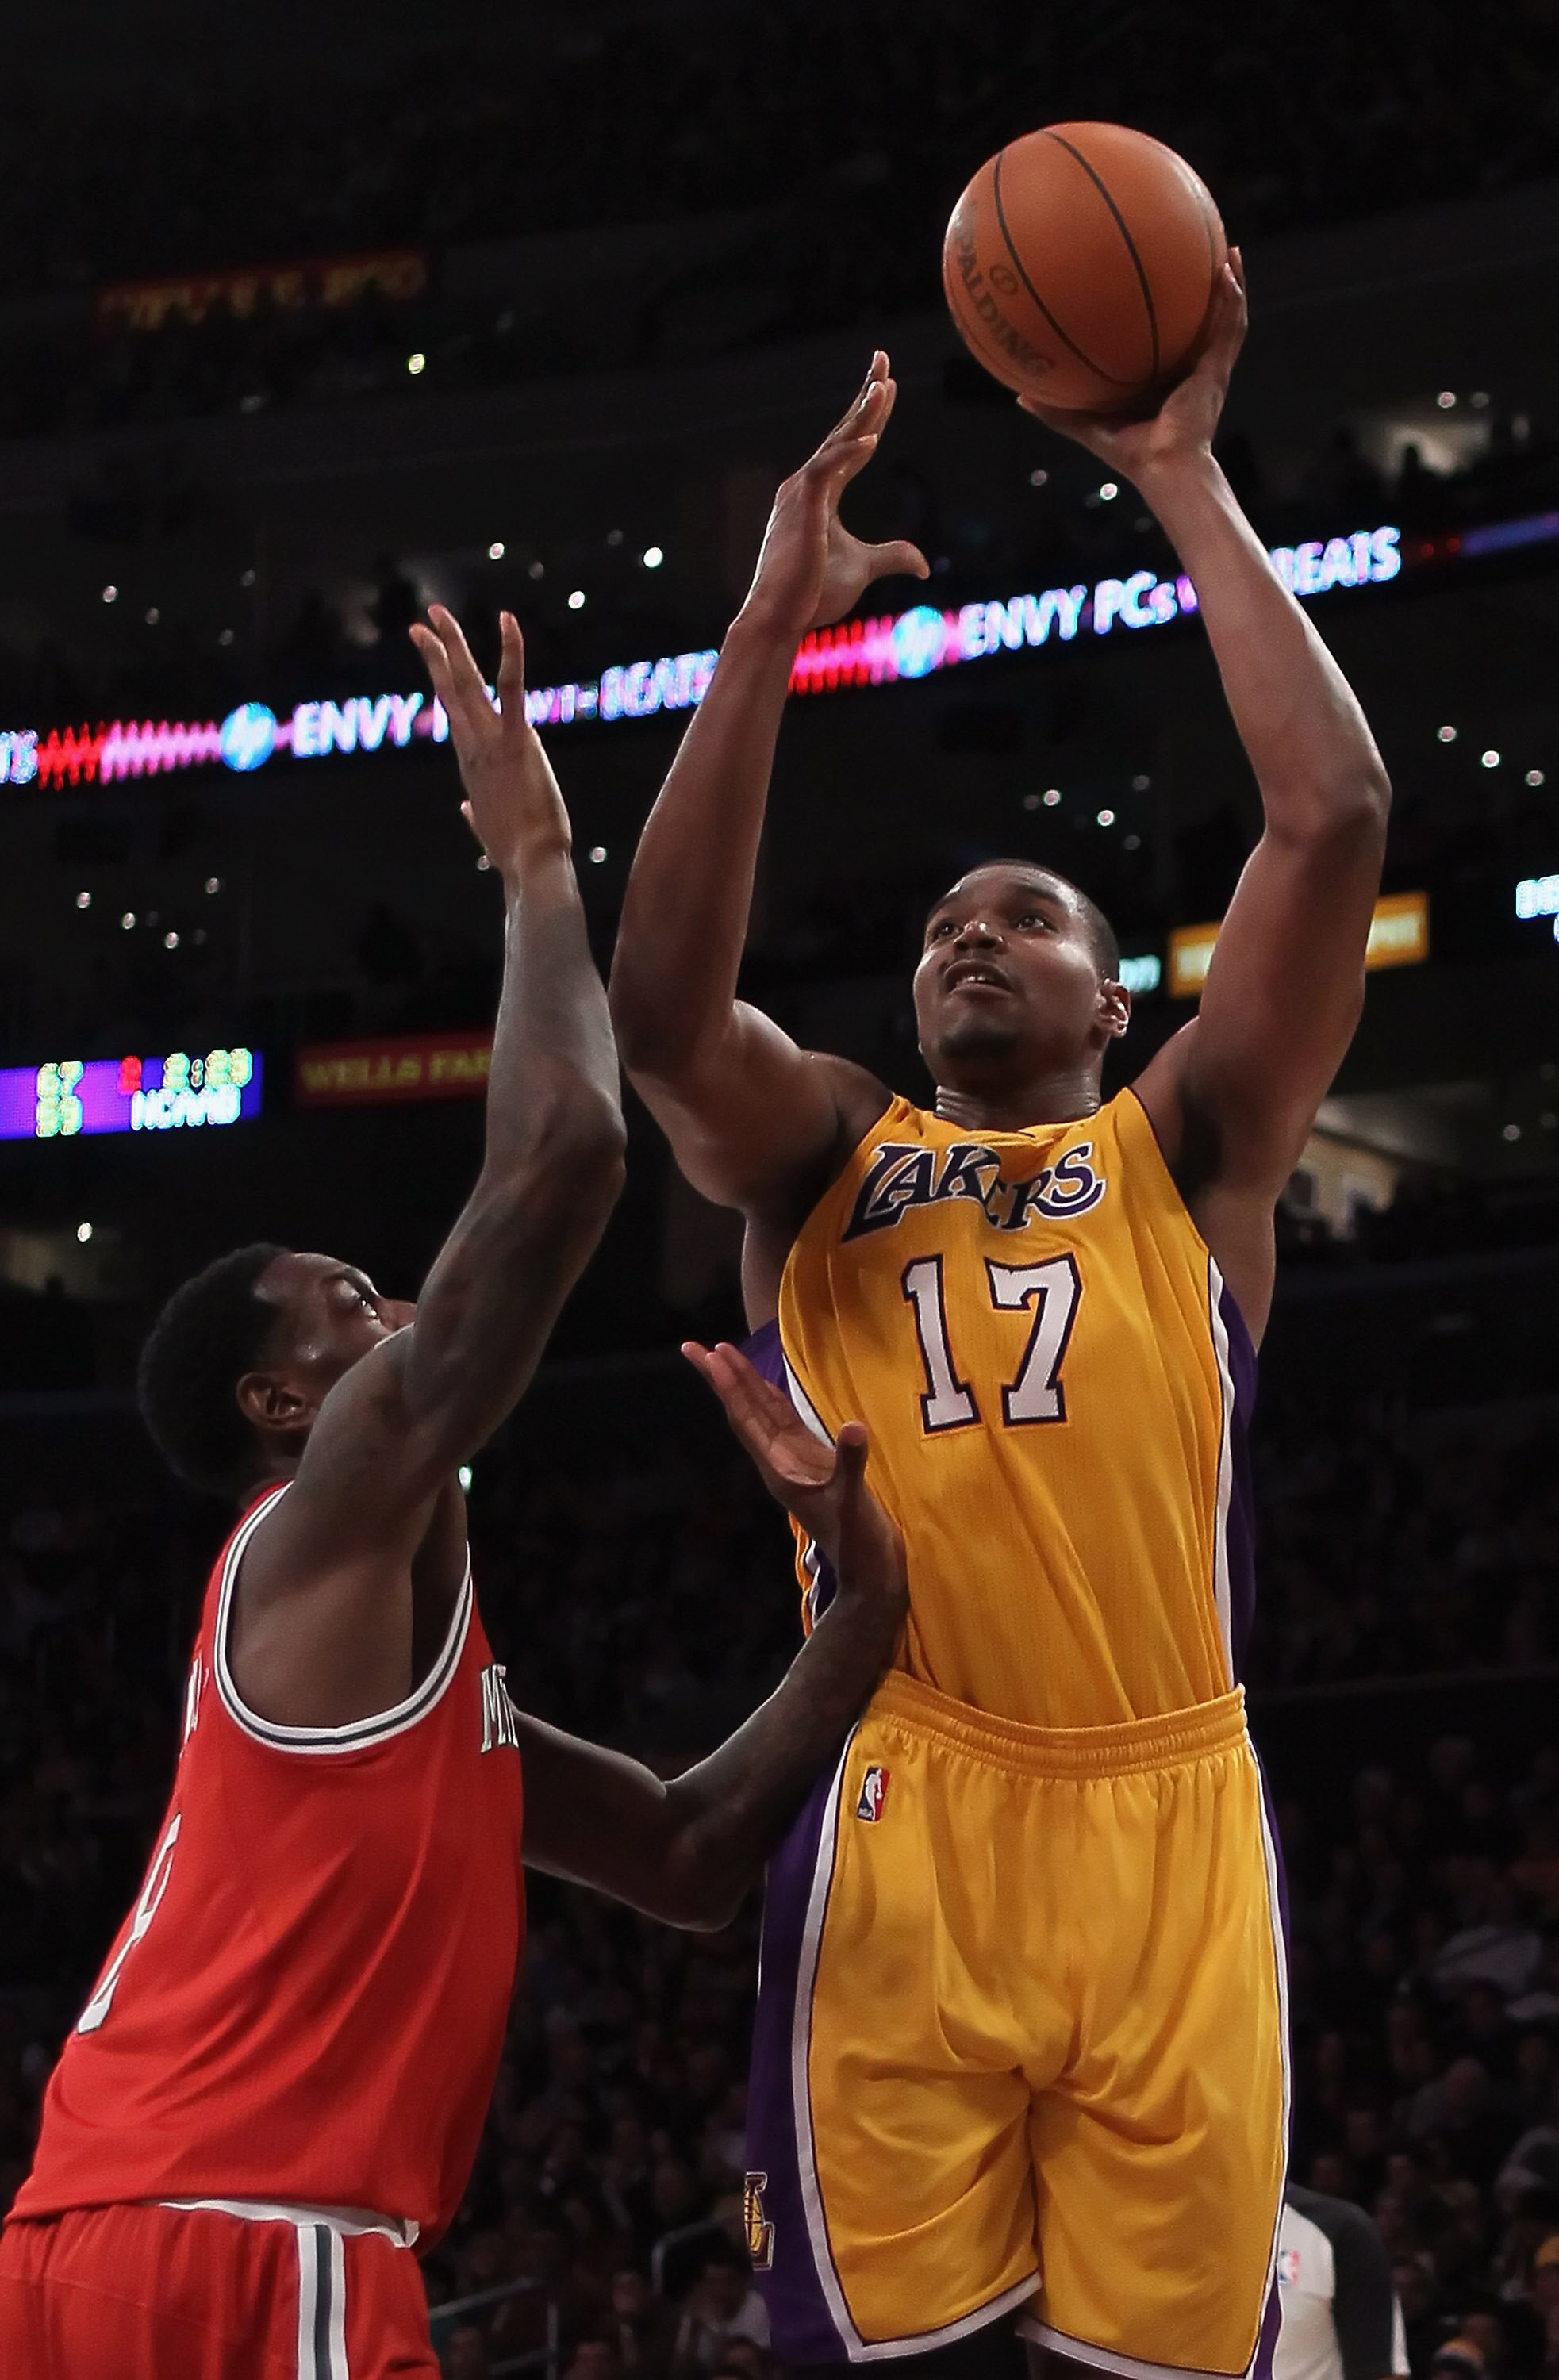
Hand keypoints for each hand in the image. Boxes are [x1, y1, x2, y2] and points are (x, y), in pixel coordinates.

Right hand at [410, 605, 569, 878]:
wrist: (531, 864)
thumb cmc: (515, 853)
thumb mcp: (489, 830)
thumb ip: (476, 815)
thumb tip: (467, 809)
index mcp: (471, 765)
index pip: (454, 716)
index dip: (443, 686)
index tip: (434, 662)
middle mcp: (473, 748)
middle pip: (450, 692)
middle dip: (435, 654)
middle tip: (422, 624)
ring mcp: (492, 742)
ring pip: (467, 682)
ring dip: (452, 644)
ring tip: (438, 613)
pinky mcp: (518, 739)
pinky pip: (512, 686)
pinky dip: (511, 651)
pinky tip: (507, 620)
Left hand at [684, 1340, 906, 1618]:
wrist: (867, 1568)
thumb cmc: (857, 1540)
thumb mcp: (854, 1503)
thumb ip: (851, 1465)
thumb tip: (855, 1425)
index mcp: (780, 1469)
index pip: (748, 1420)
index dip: (731, 1388)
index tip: (712, 1357)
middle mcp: (779, 1461)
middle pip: (743, 1412)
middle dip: (720, 1380)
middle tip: (692, 1347)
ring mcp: (793, 1460)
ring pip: (760, 1414)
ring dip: (741, 1384)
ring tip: (720, 1353)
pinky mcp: (810, 1460)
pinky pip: (782, 1421)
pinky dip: (769, 1398)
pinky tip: (762, 1384)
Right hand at [737, 352, 928, 638]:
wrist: (780, 617)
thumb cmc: (812, 595)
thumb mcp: (863, 570)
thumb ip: (892, 557)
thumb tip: (923, 563)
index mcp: (820, 495)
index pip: (850, 445)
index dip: (869, 415)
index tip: (886, 384)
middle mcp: (807, 486)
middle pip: (843, 431)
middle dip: (864, 394)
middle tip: (883, 359)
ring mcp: (801, 494)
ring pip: (836, 443)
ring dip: (861, 414)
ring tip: (883, 386)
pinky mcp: (802, 509)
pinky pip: (827, 471)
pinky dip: (848, 453)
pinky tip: (871, 439)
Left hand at [1020, 253, 1247, 492]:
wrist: (1162, 469)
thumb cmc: (1130, 454)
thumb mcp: (1087, 424)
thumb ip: (1058, 410)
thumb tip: (1019, 396)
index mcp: (1168, 381)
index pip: (1171, 340)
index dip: (1170, 314)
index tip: (1160, 283)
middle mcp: (1192, 372)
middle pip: (1202, 323)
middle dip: (1206, 290)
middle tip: (1203, 253)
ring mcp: (1209, 371)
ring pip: (1226, 320)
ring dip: (1230, 286)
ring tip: (1230, 250)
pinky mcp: (1217, 373)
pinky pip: (1230, 330)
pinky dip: (1232, 301)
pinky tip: (1228, 272)